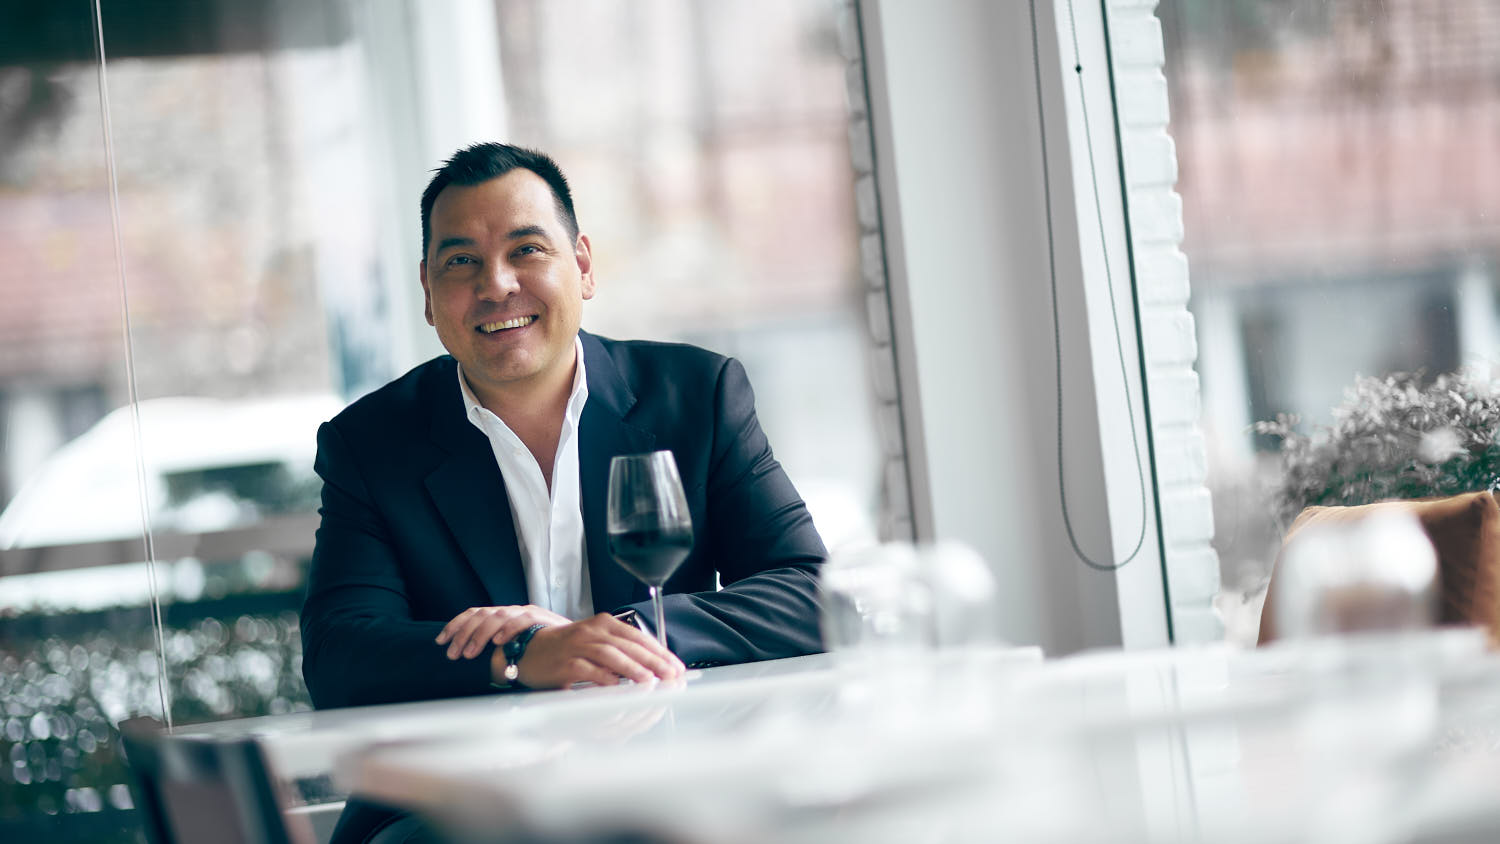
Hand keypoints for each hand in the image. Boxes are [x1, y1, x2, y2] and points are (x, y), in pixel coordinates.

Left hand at [435, 605, 570, 659]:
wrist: (575, 642)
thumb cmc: (542, 649)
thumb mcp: (516, 646)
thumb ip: (498, 649)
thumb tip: (469, 660)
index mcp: (502, 615)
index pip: (473, 613)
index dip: (455, 625)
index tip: (440, 641)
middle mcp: (511, 610)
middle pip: (480, 615)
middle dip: (463, 634)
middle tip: (453, 653)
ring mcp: (526, 612)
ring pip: (496, 616)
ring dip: (480, 635)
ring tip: (470, 653)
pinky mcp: (541, 617)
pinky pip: (521, 620)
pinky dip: (508, 629)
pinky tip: (498, 642)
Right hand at [514, 613, 685, 688]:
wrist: (530, 650)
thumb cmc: (568, 649)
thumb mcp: (597, 642)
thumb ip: (622, 650)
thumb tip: (654, 667)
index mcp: (604, 624)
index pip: (638, 636)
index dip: (660, 651)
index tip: (676, 666)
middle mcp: (592, 631)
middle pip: (629, 644)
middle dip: (653, 661)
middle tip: (671, 675)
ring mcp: (577, 646)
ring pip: (611, 654)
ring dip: (632, 668)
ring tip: (650, 680)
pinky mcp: (565, 663)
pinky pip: (588, 669)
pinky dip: (604, 677)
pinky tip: (618, 685)